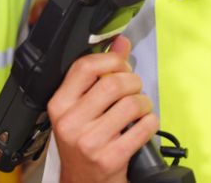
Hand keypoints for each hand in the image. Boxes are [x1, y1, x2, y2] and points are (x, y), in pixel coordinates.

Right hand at [49, 36, 156, 182]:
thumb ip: (101, 73)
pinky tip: (143, 126)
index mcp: (59, 105)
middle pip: (113, 83)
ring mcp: (90, 141)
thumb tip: (120, 42)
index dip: (111, 60)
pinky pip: (144, 127)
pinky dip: (150, 122)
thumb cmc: (83, 143)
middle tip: (134, 90)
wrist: (82, 182)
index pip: (85, 66)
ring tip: (140, 109)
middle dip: (133, 82)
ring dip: (144, 103)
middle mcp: (71, 122)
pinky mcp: (110, 157)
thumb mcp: (82, 108)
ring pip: (132, 104)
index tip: (121, 66)